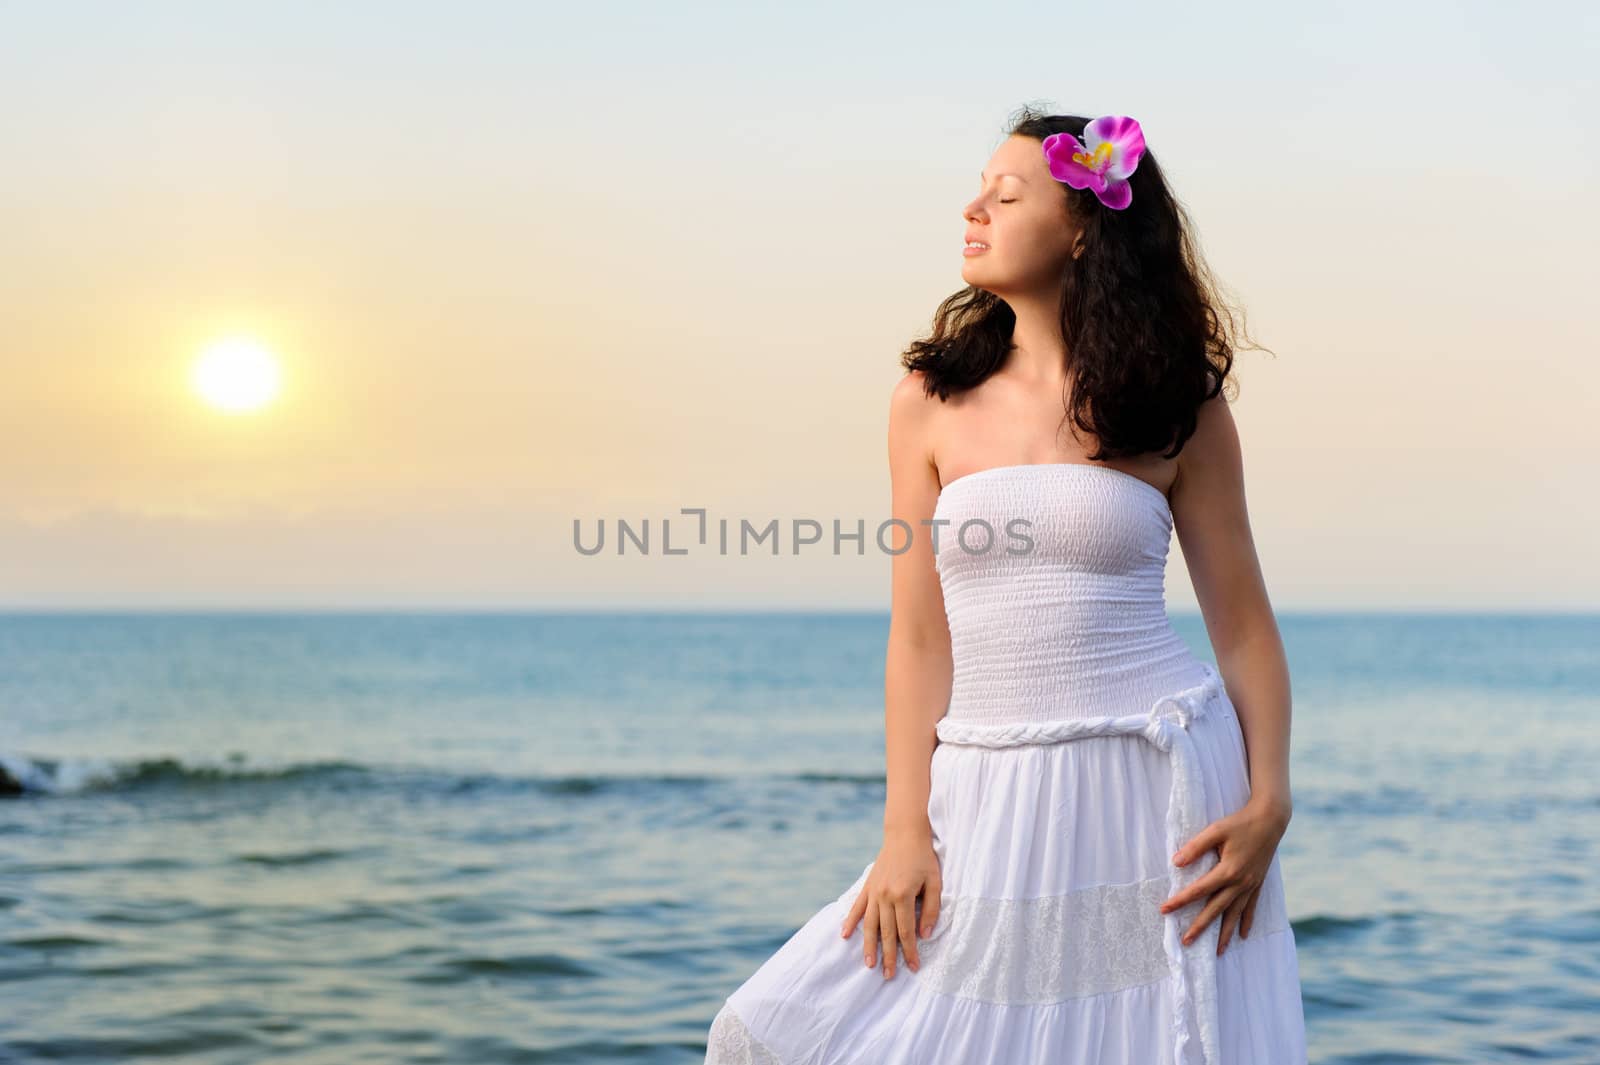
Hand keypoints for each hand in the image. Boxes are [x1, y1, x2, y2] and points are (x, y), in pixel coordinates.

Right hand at [839, 828, 942, 979]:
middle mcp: (884, 896)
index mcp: (903, 895)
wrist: (904, 833)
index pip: (906, 931)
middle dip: (889, 956)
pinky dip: (850, 921)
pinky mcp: (867, 886)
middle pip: (886, 933)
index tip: (913, 967)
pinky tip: (844, 935)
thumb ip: (932, 909)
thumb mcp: (935, 882)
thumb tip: (925, 935)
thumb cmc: (923, 858)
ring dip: (868, 946)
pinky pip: (857, 907)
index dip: (910, 951)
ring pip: (869, 925)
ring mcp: (873, 891)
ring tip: (869, 965)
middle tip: (889, 976)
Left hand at [1159, 794, 1290, 955]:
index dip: (1180, 901)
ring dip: (1225, 934)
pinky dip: (1246, 922)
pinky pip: (1251, 908)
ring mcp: (1251, 885)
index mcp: (1228, 870)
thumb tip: (1176, 863)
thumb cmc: (1240, 823)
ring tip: (1217, 952)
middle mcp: (1241, 883)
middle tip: (1186, 942)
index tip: (1164, 910)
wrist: (1270, 820)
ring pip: (1235, 915)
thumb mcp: (1215, 830)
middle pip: (1216, 910)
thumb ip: (1195, 847)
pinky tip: (1243, 935)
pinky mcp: (1258, 884)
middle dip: (1200, 927)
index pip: (1199, 890)